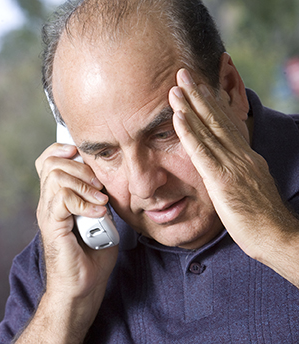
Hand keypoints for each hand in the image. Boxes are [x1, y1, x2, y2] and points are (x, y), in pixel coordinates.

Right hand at [30, 143, 117, 340]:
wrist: (84, 285)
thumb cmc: (93, 253)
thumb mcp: (101, 216)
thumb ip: (99, 196)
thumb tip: (108, 181)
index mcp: (58, 198)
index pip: (48, 161)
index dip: (62, 150)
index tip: (82, 154)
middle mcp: (49, 202)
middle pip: (52, 164)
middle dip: (81, 167)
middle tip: (99, 184)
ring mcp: (49, 213)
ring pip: (56, 177)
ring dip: (84, 184)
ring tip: (100, 199)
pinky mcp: (53, 226)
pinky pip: (63, 199)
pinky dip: (84, 201)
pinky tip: (98, 211)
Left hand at [168, 68, 298, 285]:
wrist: (275, 236)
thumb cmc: (261, 216)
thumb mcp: (250, 186)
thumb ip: (237, 170)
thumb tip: (226, 160)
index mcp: (246, 157)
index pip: (227, 124)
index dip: (211, 104)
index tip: (199, 87)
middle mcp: (241, 155)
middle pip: (217, 120)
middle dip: (199, 95)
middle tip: (184, 74)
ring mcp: (233, 166)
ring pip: (209, 130)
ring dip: (191, 107)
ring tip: (177, 87)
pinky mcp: (223, 181)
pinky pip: (203, 153)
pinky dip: (190, 133)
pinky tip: (178, 117)